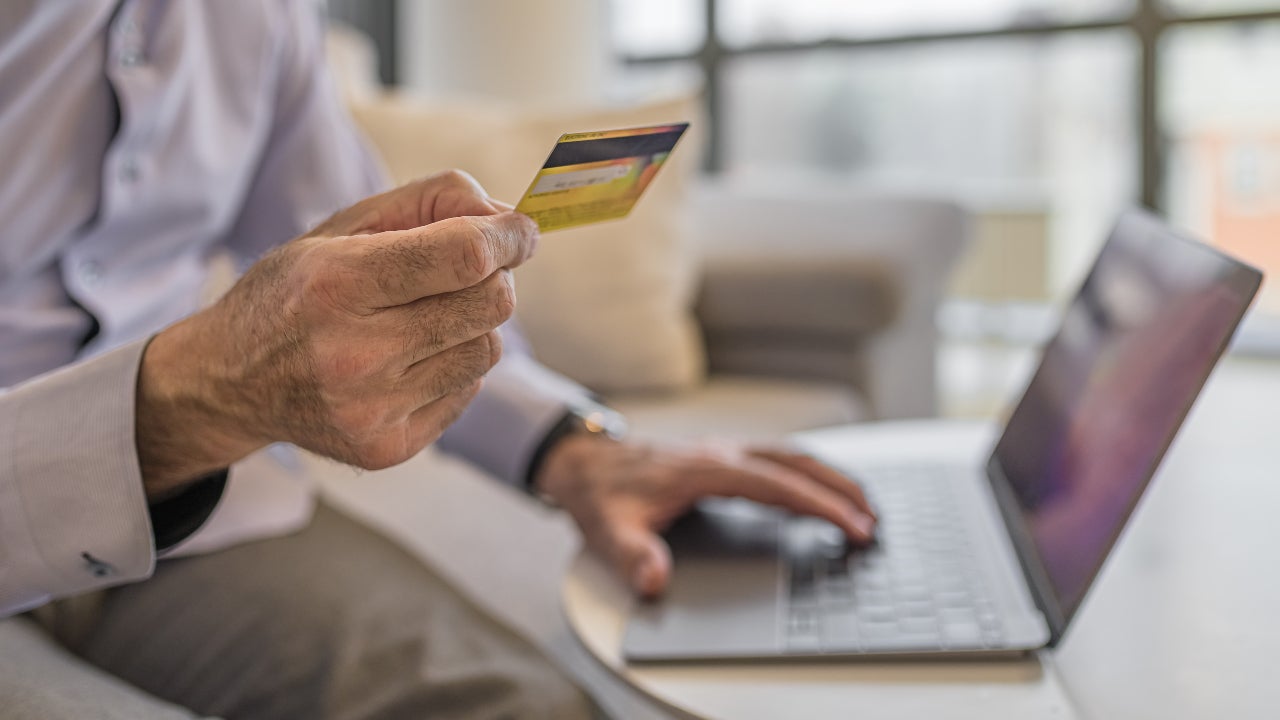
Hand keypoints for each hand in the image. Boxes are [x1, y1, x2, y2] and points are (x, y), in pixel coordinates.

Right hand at [136, 171, 536, 496]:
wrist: (230, 382)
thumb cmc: (299, 292)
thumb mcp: (345, 227)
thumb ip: (432, 203)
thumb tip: (511, 218)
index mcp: (339, 282)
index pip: (465, 256)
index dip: (508, 238)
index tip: (521, 232)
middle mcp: (354, 352)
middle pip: (491, 304)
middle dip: (495, 278)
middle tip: (469, 273)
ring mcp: (371, 408)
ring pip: (487, 351)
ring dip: (472, 327)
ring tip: (423, 321)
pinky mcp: (386, 448)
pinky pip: (467, 392)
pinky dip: (453, 368)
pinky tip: (408, 361)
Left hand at [535, 436, 876, 597]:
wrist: (582, 461)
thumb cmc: (600, 494)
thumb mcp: (608, 531)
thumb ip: (633, 556)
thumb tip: (654, 580)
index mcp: (705, 469)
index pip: (777, 485)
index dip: (819, 505)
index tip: (851, 524)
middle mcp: (723, 453)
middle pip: (796, 463)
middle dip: (840, 489)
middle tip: (875, 519)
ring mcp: (725, 451)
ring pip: (792, 456)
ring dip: (830, 477)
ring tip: (864, 504)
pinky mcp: (724, 456)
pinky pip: (778, 459)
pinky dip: (809, 473)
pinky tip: (822, 489)